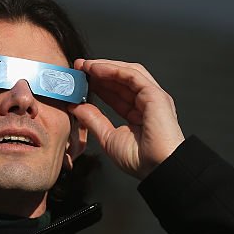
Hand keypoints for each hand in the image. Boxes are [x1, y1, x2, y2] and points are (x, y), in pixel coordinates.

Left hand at [68, 59, 184, 179]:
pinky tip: (96, 68)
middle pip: (121, 81)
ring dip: (105, 67)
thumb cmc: (140, 159)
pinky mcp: (156, 95)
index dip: (98, 85)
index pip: (116, 94)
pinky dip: (113, 70)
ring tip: (85, 65)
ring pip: (128, 74)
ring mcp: (153, 97)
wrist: (158, 168)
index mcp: (138, 114)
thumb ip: (93, 120)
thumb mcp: (108, 137)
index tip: (79, 80)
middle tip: (79, 67)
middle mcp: (147, 103)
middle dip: (99, 72)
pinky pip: (132, 76)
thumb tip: (75, 107)